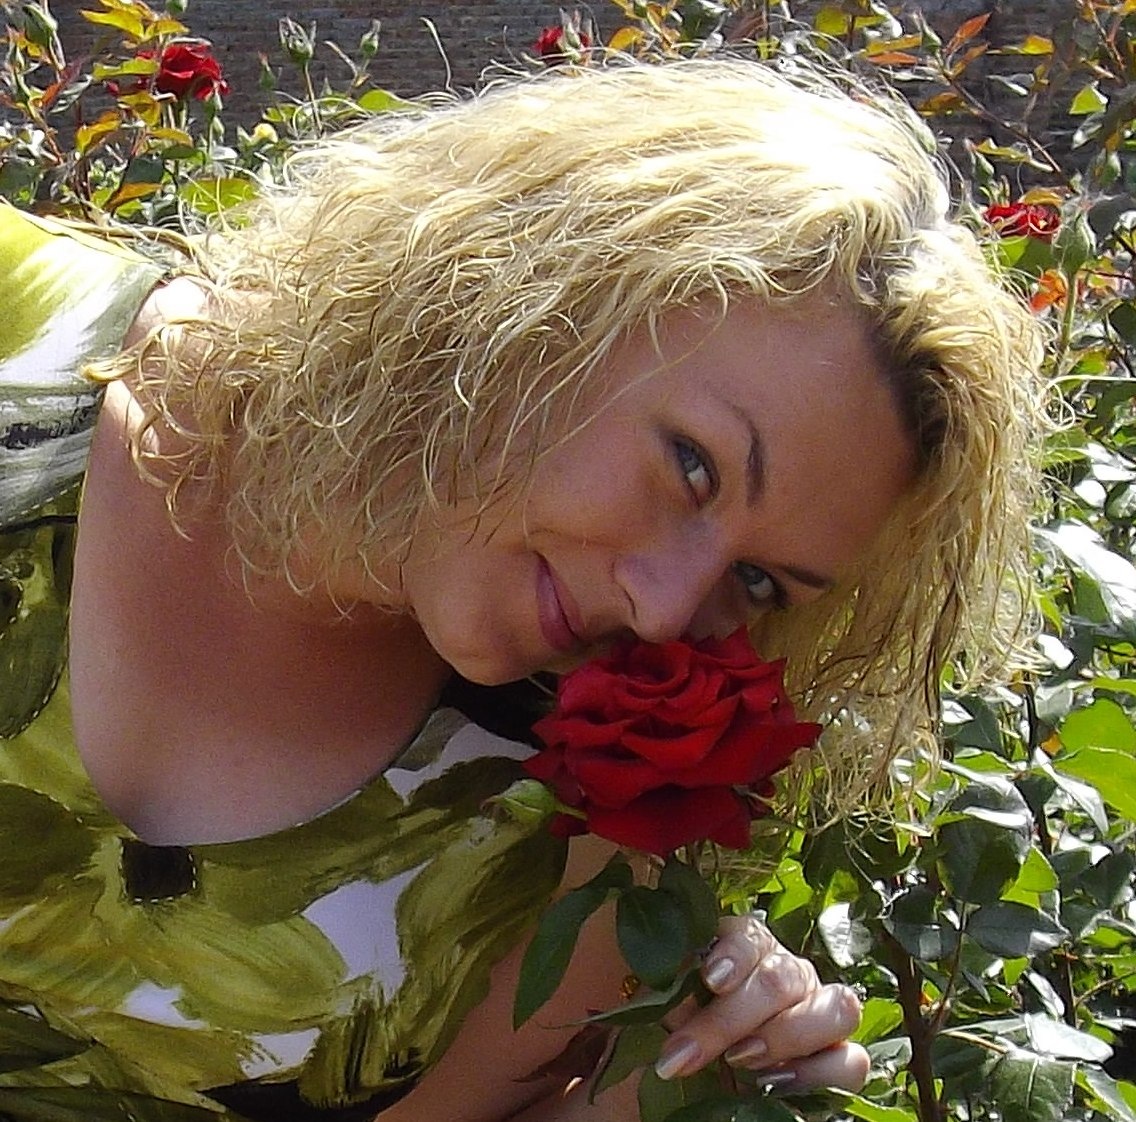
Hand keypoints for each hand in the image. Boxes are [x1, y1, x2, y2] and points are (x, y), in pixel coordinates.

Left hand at [653, 914, 868, 1093]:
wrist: (695, 1062)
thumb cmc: (678, 1020)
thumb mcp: (664, 997)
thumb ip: (668, 982)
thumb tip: (662, 988)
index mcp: (745, 945)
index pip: (752, 936)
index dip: (735, 956)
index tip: (709, 980)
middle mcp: (788, 970)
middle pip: (782, 980)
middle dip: (731, 1020)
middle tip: (686, 1053)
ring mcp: (818, 1010)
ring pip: (836, 1009)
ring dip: (785, 1036)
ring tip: (740, 1061)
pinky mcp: (836, 1055)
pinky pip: (853, 1061)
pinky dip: (821, 1072)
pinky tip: (778, 1082)